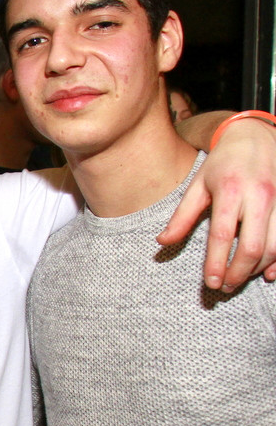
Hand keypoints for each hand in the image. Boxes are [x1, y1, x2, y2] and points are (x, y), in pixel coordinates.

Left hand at [159, 117, 275, 290]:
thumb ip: (182, 216)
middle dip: (237, 273)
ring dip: (256, 270)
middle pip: (252, 247)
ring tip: (238, 280)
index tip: (210, 283)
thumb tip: (161, 241)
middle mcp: (259, 196)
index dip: (216, 263)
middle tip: (224, 288)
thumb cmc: (223, 163)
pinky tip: (267, 273)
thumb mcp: (198, 185)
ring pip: (274, 247)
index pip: (222, 235)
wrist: (255, 137)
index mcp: (231, 191)